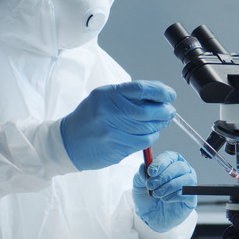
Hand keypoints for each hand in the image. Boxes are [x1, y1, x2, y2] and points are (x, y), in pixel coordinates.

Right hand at [61, 80, 175, 169]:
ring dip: (160, 125)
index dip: (161, 92)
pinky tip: (149, 134)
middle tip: (169, 111)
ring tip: (161, 122)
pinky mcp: (116, 148)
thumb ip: (129, 95)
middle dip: (164, 111)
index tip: (170, 95)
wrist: (68, 141)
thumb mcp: (105, 97)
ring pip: (148, 129)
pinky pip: (142, 143)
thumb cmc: (90, 116)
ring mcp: (112, 132)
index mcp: (108, 95)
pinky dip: (151, 137)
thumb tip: (159, 96)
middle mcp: (109, 112)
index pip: (141, 89)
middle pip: (148, 111)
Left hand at [132, 151, 196, 232]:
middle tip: (151, 185)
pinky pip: (187, 193)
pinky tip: (165, 199)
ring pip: (185, 178)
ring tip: (157, 194)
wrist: (150, 217)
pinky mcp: (191, 198)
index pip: (170, 156)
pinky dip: (174, 196)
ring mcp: (188, 184)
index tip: (151, 171)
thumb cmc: (147, 197)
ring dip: (168, 186)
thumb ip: (141, 174)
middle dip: (163, 176)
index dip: (161, 162)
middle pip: (179, 166)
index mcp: (170, 163)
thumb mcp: (138, 184)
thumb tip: (144, 166)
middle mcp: (182, 171)